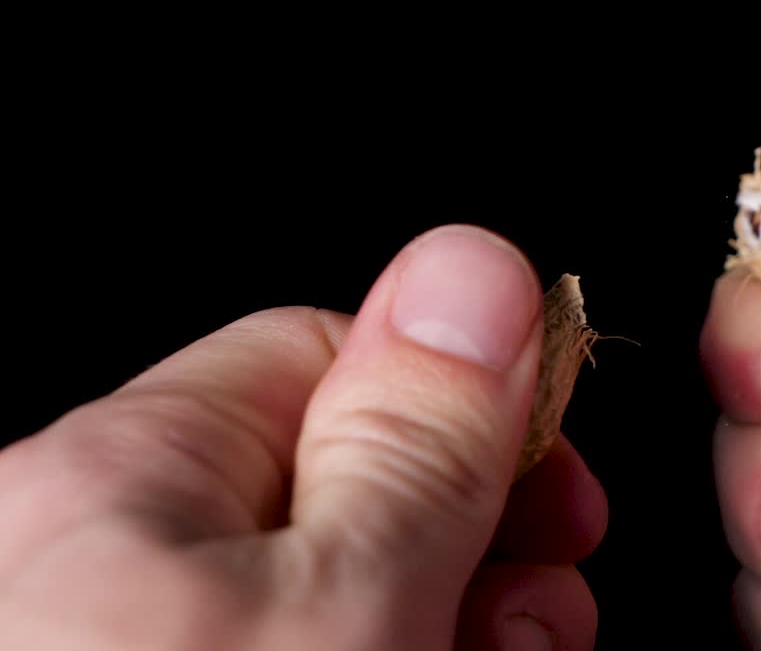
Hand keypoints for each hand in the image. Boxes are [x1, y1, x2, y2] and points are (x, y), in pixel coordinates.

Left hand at [0, 226, 606, 649]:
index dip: (472, 414)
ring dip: (442, 614)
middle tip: (536, 619)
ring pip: (317, 589)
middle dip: (468, 537)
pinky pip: (275, 641)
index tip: (555, 495)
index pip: (331, 357)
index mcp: (113, 476)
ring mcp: (101, 638)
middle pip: (334, 484)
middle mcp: (80, 558)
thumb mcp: (345, 607)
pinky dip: (373, 648)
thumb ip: (417, 439)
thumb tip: (474, 272)